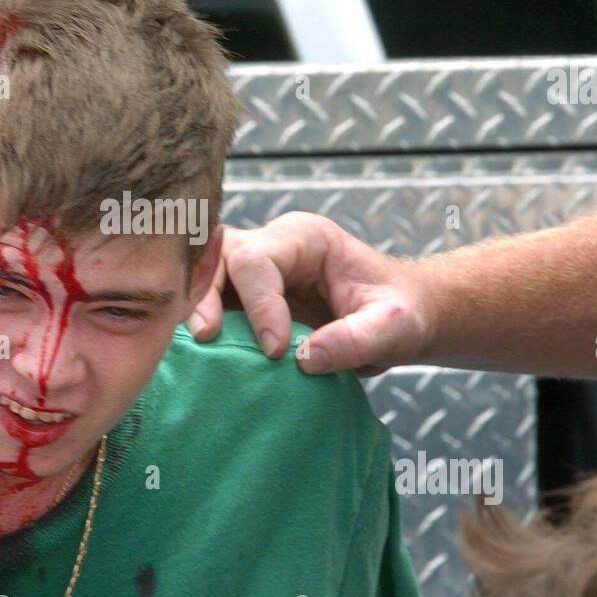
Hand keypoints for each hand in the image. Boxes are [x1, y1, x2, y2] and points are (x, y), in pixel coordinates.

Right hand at [186, 212, 433, 374]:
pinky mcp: (248, 301)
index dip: (259, 305)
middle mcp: (274, 246)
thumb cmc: (400, 313)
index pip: (258, 261)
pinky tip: (202, 357)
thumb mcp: (394, 328)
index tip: (276, 351)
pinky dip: (204, 326)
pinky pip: (215, 306)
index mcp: (307, 238)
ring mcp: (257, 272)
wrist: (399, 320)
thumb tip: (305, 359)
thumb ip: (357, 341)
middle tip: (207, 338)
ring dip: (197, 310)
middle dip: (207, 295)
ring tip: (196, 346)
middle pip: (220, 258)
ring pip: (207, 277)